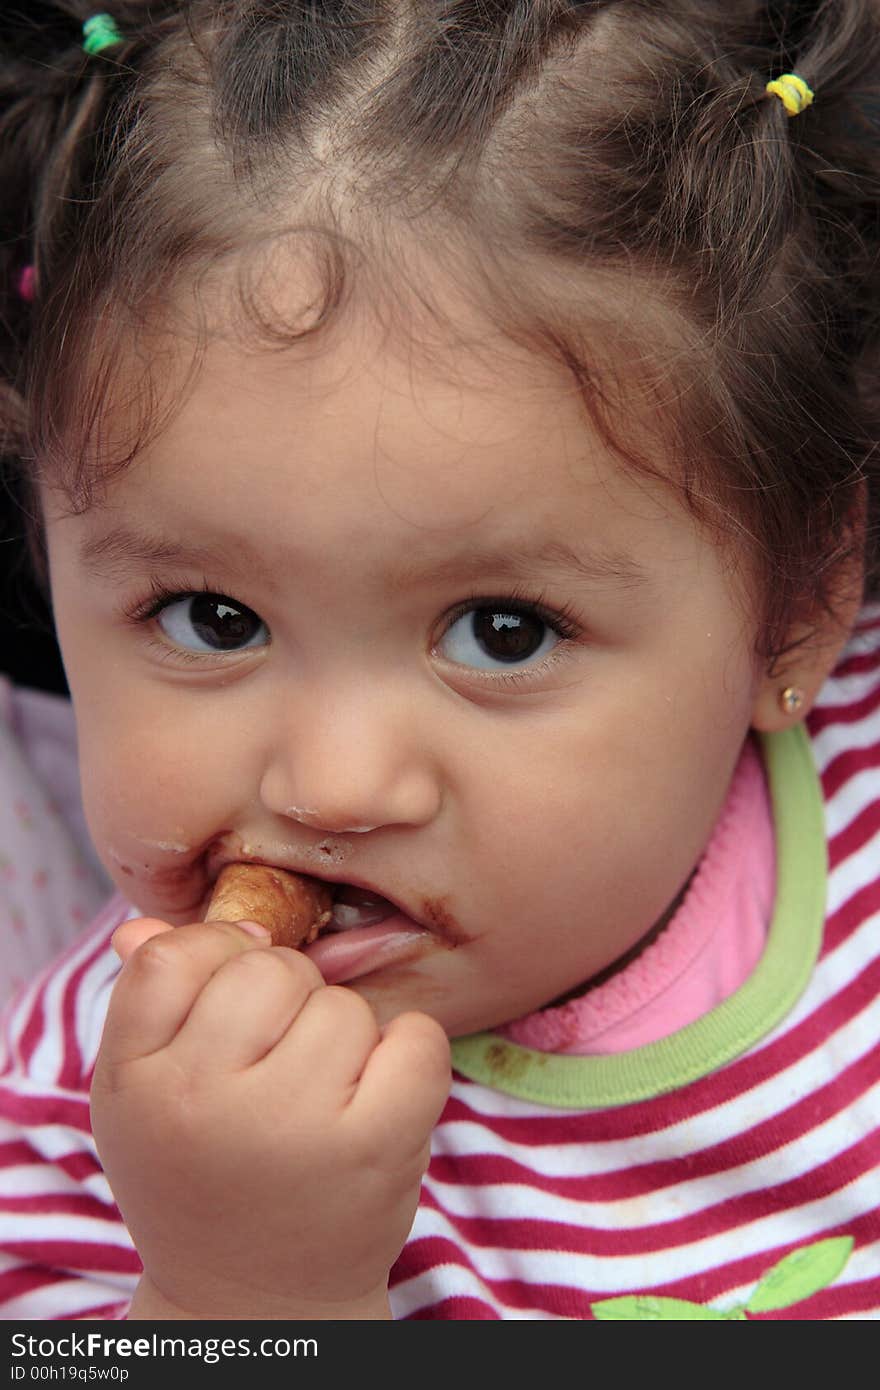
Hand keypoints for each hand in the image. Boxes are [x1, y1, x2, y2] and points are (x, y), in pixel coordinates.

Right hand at [90, 918, 450, 1319]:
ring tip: (320, 1097)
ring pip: (342, 1004)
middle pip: (269, 969)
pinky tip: (381, 1094)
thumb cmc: (202, 1177)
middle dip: (285, 998)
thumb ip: (147, 1006)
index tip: (231, 998)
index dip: (214, 958)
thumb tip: (144, 924)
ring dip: (344, 1036)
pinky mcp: (373, 1145)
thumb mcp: (146, 1100)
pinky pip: (415, 1037)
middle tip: (277, 1059)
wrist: (256, 1301)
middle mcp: (205, 1101)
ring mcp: (293, 1123)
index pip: (173, 956)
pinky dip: (411, 1053)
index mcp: (138, 1083)